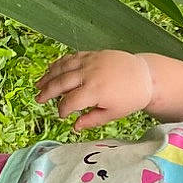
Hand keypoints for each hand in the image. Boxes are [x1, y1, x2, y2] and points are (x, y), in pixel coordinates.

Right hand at [35, 51, 153, 131]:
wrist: (145, 76)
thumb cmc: (130, 98)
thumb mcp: (113, 114)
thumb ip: (91, 120)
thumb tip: (74, 127)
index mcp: (95, 91)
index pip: (69, 102)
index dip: (62, 110)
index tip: (61, 115)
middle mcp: (89, 74)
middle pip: (61, 83)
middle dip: (47, 92)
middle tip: (38, 99)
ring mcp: (90, 62)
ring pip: (63, 67)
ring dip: (49, 75)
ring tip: (39, 84)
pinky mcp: (93, 54)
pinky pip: (71, 57)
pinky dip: (59, 63)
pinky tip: (52, 70)